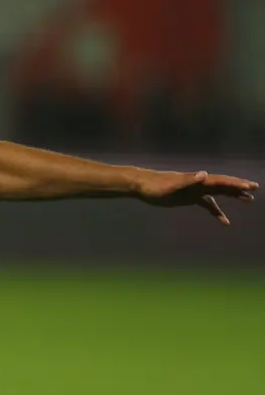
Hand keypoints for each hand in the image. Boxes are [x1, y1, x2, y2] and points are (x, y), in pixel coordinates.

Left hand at [137, 170, 257, 224]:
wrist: (142, 185)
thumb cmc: (155, 185)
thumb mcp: (172, 185)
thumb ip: (188, 180)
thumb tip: (204, 174)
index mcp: (197, 180)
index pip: (221, 181)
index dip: (236, 183)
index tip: (251, 186)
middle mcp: (198, 184)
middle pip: (223, 185)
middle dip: (239, 187)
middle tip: (255, 189)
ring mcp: (194, 191)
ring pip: (218, 194)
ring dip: (233, 196)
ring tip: (248, 200)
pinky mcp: (188, 198)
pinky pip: (207, 204)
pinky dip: (216, 211)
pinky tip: (224, 221)